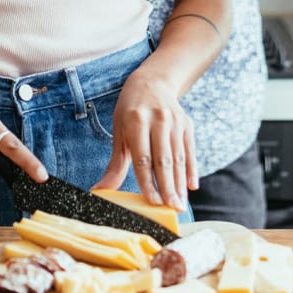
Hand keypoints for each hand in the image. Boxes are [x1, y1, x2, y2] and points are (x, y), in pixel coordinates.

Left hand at [93, 69, 195, 210]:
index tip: (152, 202)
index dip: (148, 181)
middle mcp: (157, 120)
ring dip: (180, 184)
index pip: (143, 158)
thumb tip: (100, 191)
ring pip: (178, 158)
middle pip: (163, 160)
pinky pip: (190, 150)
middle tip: (172, 209)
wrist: (152, 83)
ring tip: (180, 205)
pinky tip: (192, 186)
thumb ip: (115, 164)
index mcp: (136, 121)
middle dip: (168, 187)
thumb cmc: (130, 111)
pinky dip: (192, 169)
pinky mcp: (187, 124)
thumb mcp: (119, 132)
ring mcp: (174, 121)